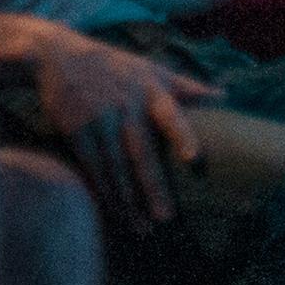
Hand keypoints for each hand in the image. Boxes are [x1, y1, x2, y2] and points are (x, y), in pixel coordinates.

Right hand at [6, 22, 213, 229]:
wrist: (60, 56)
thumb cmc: (115, 67)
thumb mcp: (149, 69)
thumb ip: (186, 86)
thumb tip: (224, 96)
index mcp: (149, 92)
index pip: (169, 114)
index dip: (181, 134)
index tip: (192, 157)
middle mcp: (125, 106)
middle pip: (140, 152)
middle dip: (153, 186)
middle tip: (166, 218)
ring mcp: (99, 119)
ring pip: (116, 167)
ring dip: (129, 200)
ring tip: (142, 228)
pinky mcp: (77, 131)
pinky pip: (93, 168)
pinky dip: (104, 192)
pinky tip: (116, 212)